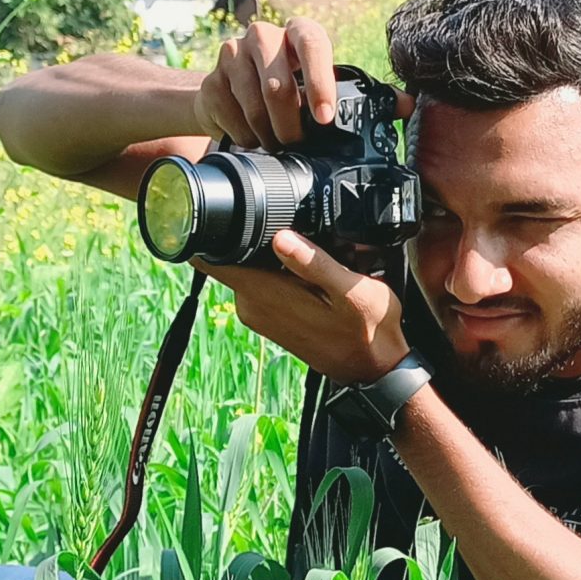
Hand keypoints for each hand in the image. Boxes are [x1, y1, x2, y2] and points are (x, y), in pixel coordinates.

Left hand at [193, 231, 409, 383]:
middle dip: (252, 237)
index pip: (208, 258)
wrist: (373, 368)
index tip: (226, 211)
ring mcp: (258, 313)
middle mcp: (252, 305)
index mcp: (264, 293)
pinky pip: (260, 282)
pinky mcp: (268, 318)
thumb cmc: (368, 331)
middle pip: (230, 255)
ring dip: (269, 255)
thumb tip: (281, 238)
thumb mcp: (352, 291)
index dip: (209, 230)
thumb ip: (315, 263)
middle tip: (297, 232)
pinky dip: (278, 272)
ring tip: (311, 257)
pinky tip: (309, 276)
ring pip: (247, 266)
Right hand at [196, 17, 416, 149]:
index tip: (324, 117)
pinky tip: (251, 139)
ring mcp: (232, 54)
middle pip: (277, 83)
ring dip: (267, 133)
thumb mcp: (327, 90)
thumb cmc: (291, 92)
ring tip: (276, 145)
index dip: (319, 80)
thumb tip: (406, 106)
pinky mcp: (210, 79)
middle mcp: (263, 35)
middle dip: (290, 124)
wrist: (232, 96)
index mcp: (299, 33)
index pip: (312, 43)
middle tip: (297, 145)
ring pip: (252, 103)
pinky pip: (229, 115)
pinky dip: (243, 135)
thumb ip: (368, 97)